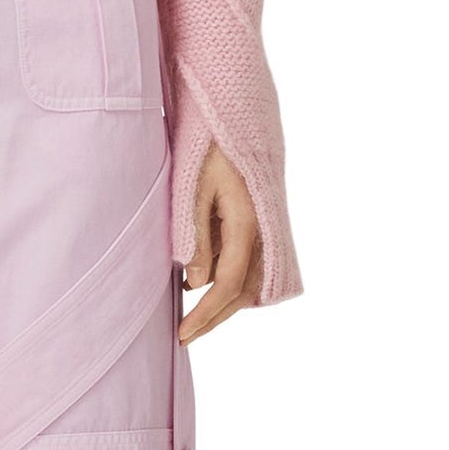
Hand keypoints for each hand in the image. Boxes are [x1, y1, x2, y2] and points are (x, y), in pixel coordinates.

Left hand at [179, 144, 261, 345]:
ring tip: (193, 317)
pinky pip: (249, 262)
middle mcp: (263, 230)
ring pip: (250, 280)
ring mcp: (265, 227)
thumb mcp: (194, 189)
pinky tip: (204, 283)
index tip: (182, 333)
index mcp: (247, 222)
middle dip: (214, 317)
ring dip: (223, 302)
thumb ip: (195, 236)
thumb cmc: (210, 146)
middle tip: (185, 336)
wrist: (235, 114)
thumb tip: (195, 284)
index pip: (228, 283)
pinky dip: (229, 280)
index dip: (206, 313)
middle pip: (244, 291)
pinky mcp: (261, 222)